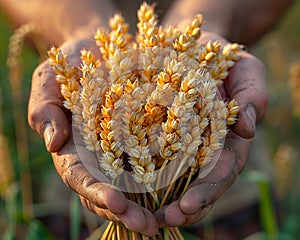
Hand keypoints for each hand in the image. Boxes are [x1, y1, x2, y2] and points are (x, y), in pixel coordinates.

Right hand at [28, 38, 158, 236]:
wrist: (100, 51)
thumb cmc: (71, 66)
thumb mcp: (50, 82)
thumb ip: (45, 110)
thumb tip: (53, 142)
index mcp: (74, 150)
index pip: (81, 178)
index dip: (96, 193)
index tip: (116, 203)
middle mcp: (100, 158)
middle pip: (110, 192)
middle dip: (127, 211)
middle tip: (148, 226)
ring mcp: (123, 152)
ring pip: (135, 186)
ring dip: (151, 205)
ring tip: (169, 218)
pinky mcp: (146, 140)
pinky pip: (157, 162)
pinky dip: (169, 178)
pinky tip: (185, 190)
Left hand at [154, 31, 267, 226]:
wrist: (191, 45)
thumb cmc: (223, 57)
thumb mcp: (245, 69)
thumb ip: (251, 96)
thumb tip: (248, 128)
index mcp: (227, 138)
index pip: (221, 171)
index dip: (207, 191)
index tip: (189, 206)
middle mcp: (203, 147)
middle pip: (196, 183)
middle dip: (182, 205)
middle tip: (163, 220)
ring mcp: (180, 142)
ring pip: (172, 177)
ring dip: (158, 198)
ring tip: (142, 215)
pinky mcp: (156, 133)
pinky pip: (148, 155)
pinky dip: (139, 173)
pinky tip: (125, 186)